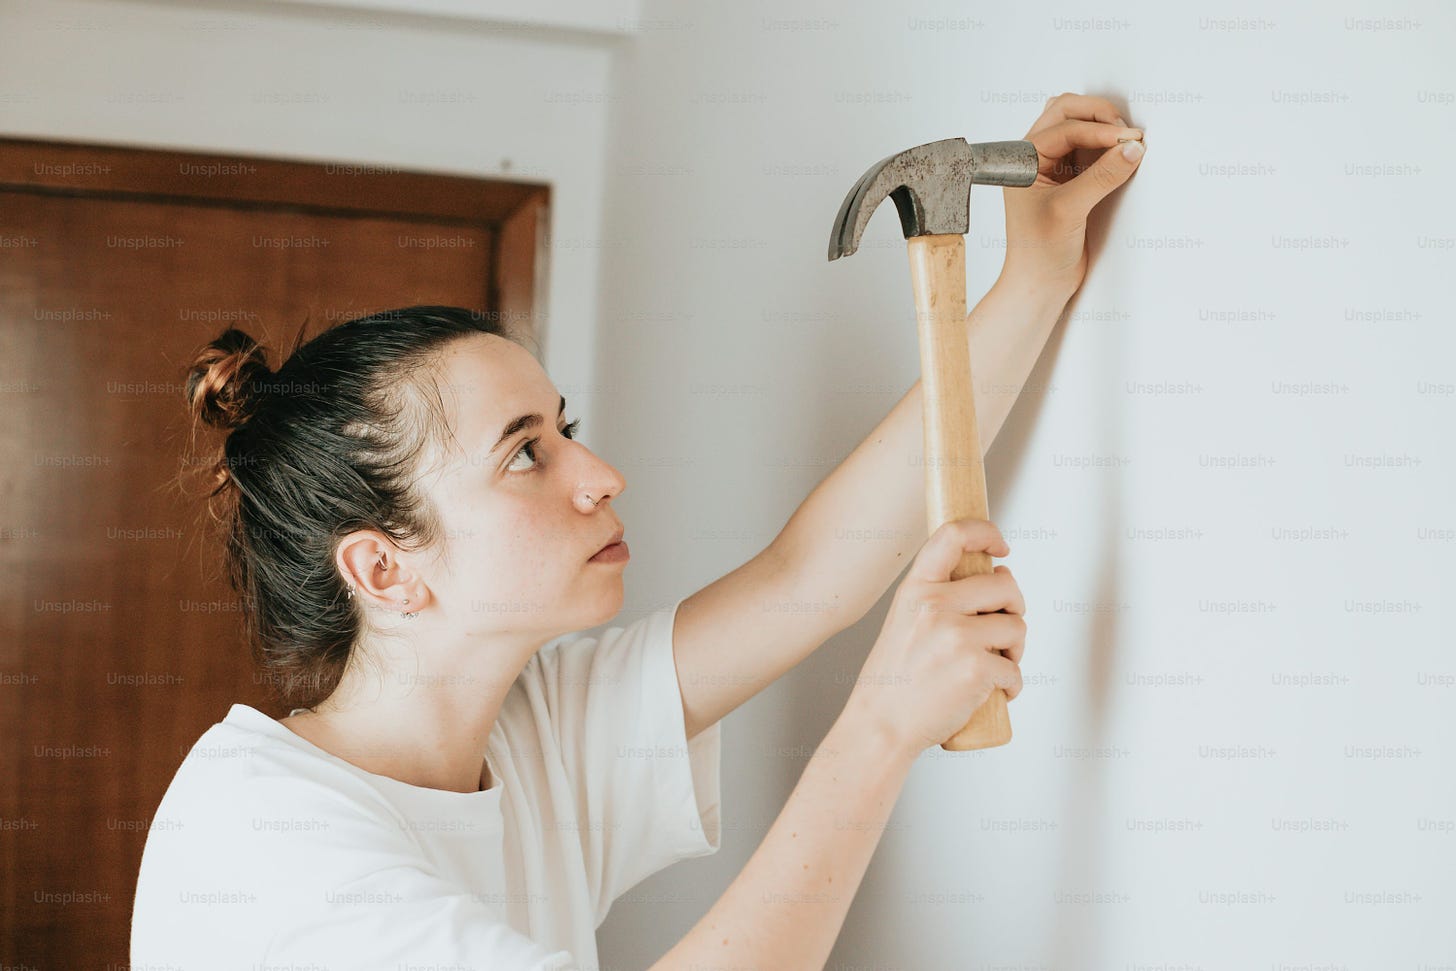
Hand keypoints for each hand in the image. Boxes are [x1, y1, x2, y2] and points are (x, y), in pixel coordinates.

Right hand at [843, 517, 1026, 759]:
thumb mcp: (904, 620)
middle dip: (1015, 607)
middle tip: (1005, 628)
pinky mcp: (977, 669)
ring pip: (1017, 627)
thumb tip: (997, 576)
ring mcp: (958, 637)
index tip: (1001, 547)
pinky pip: (1015, 670)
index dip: (985, 532)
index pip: (953, 535)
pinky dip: (1012, 685)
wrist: (881, 726)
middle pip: (1005, 586)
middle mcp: (936, 606)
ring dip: (1016, 649)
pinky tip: (996, 693)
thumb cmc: (894, 680)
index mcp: (916, 589)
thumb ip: (940, 597)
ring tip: (996, 665)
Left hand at [999, 92, 1145, 298]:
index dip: (1099, 130)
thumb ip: (1102, 177)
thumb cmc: (1038, 253)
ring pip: (1078, 127)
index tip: (1129, 139)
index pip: (1065, 128)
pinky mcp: (1069, 179)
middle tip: (1128, 134)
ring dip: (1104, 129)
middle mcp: (1034, 158)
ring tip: (1128, 143)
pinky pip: (1089, 149)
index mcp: (1023, 160)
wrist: (1040, 283)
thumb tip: (1132, 148)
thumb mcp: (1070, 211)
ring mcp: (1052, 167)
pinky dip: (1106, 146)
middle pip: (1067, 113)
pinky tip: (1123, 154)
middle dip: (1100, 118)